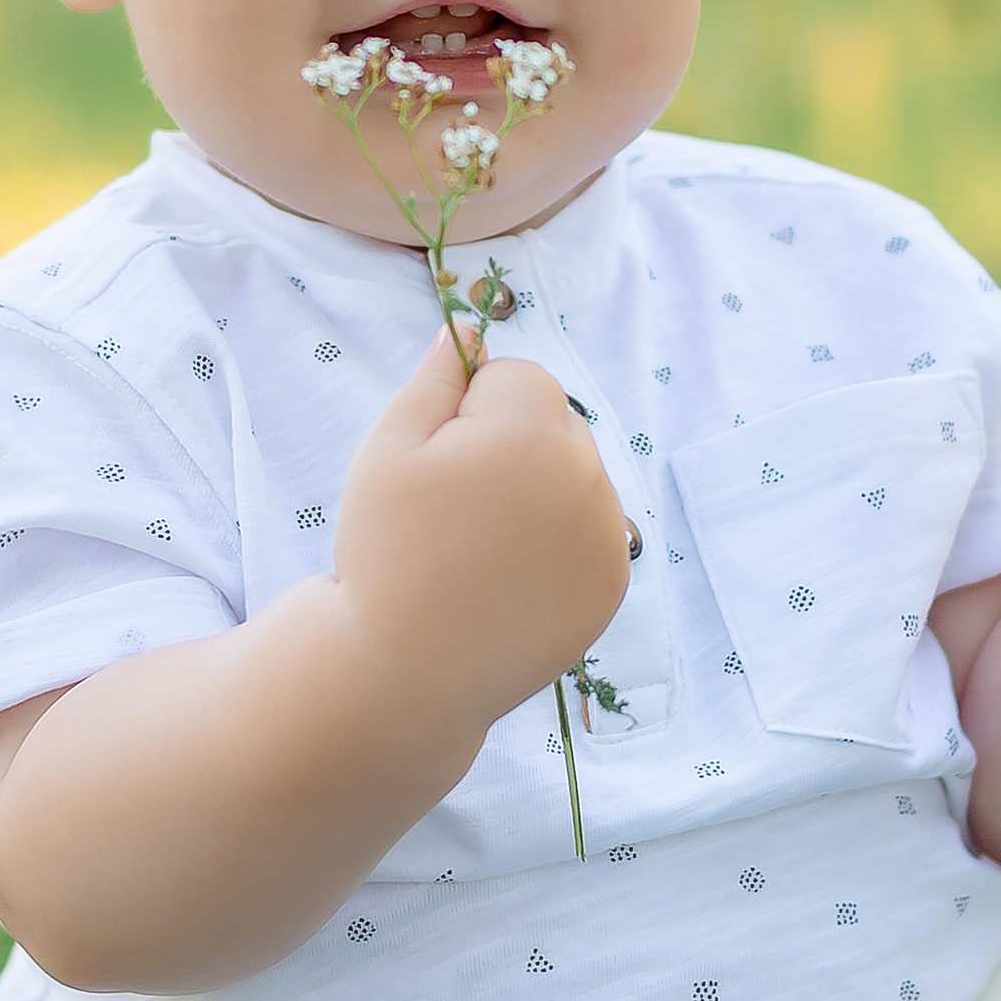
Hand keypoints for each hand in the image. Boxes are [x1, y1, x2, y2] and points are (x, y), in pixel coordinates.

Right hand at [334, 330, 632, 739]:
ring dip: (539, 493)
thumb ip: (435, 381)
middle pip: (555, 424)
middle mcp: (588, 475)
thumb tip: (466, 330)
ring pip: (576, 477)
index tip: (440, 467)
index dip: (469, 412)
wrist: (408, 670)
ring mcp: (610, 534)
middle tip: (458, 512)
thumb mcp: (387, 451)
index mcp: (533, 431)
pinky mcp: (614, 582)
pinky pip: (592, 531)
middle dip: (513, 447)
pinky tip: (511, 578)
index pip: (517, 377)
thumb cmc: (386, 551)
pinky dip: (560, 543)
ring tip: (483, 549)